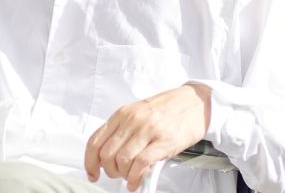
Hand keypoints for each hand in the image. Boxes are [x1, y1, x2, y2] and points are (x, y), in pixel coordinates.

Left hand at [84, 83, 210, 190]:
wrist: (195, 102)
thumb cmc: (167, 109)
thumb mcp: (138, 113)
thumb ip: (122, 131)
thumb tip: (107, 155)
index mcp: (122, 114)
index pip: (95, 141)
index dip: (89, 162)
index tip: (93, 173)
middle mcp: (132, 121)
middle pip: (107, 154)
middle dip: (109, 171)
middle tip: (117, 174)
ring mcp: (148, 130)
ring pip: (122, 161)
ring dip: (123, 175)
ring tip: (130, 177)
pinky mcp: (163, 141)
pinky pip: (141, 164)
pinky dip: (135, 178)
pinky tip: (137, 182)